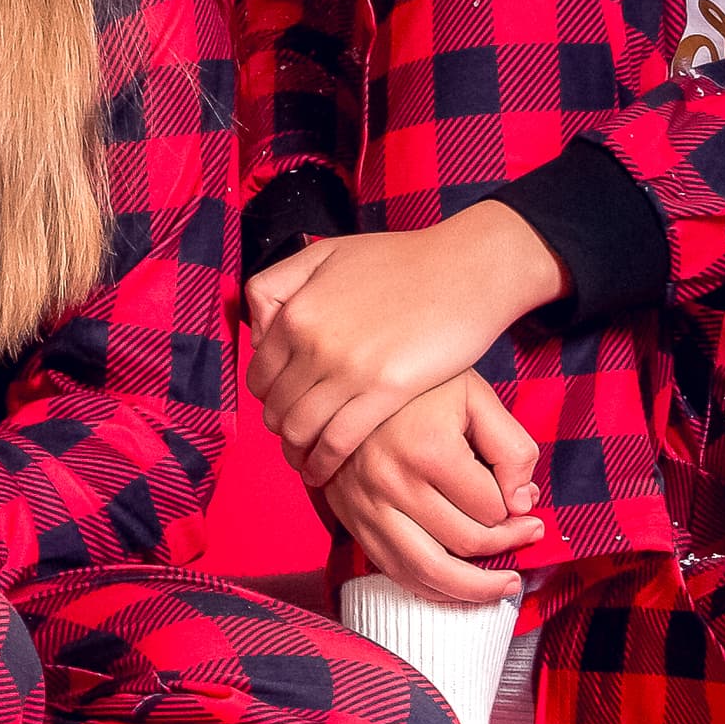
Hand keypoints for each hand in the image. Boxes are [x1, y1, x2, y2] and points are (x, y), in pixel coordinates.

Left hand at [244, 205, 565, 485]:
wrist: (466, 269)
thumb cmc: (400, 261)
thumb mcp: (326, 253)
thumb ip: (281, 284)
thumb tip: (258, 328)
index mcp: (296, 311)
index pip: (259, 375)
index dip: (269, 395)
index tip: (284, 404)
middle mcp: (312, 342)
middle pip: (276, 406)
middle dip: (282, 426)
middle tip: (297, 435)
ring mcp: (347, 369)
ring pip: (300, 429)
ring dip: (297, 450)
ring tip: (306, 460)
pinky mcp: (384, 390)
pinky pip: (337, 440)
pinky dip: (324, 462)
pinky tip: (324, 470)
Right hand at [318, 375, 545, 603]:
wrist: (346, 383)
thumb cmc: (419, 388)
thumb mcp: (477, 397)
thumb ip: (511, 447)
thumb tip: (522, 502)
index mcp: (428, 450)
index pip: (490, 508)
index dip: (517, 509)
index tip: (525, 502)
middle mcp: (394, 484)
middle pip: (466, 542)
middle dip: (506, 543)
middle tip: (528, 534)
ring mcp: (368, 506)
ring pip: (428, 571)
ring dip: (474, 588)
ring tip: (504, 586)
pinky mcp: (353, 519)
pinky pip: (393, 570)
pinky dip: (429, 588)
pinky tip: (456, 588)